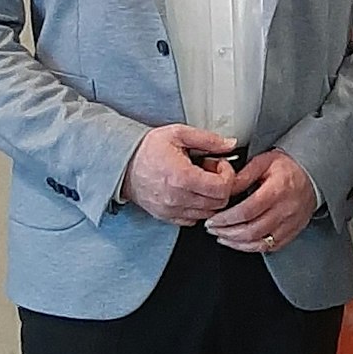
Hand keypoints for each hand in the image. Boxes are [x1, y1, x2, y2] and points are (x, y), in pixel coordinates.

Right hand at [121, 125, 237, 224]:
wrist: (123, 165)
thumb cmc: (147, 150)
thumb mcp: (178, 134)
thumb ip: (207, 139)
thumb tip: (229, 144)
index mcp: (182, 177)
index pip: (222, 188)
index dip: (228, 174)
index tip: (220, 164)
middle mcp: (177, 198)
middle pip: (219, 203)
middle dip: (222, 186)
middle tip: (211, 172)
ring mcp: (171, 210)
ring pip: (209, 213)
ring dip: (211, 197)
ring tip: (200, 181)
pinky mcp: (167, 217)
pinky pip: (194, 220)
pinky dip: (199, 208)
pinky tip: (192, 193)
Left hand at [205, 149, 316, 253]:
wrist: (312, 174)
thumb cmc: (287, 167)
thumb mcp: (263, 162)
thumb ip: (242, 176)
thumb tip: (223, 190)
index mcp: (277, 189)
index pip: (247, 211)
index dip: (226, 219)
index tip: (213, 220)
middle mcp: (286, 209)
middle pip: (252, 230)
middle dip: (227, 232)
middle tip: (213, 229)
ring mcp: (291, 223)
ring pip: (260, 243)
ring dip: (236, 243)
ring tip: (222, 236)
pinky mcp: (293, 232)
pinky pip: (270, 247)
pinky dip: (252, 248)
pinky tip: (239, 242)